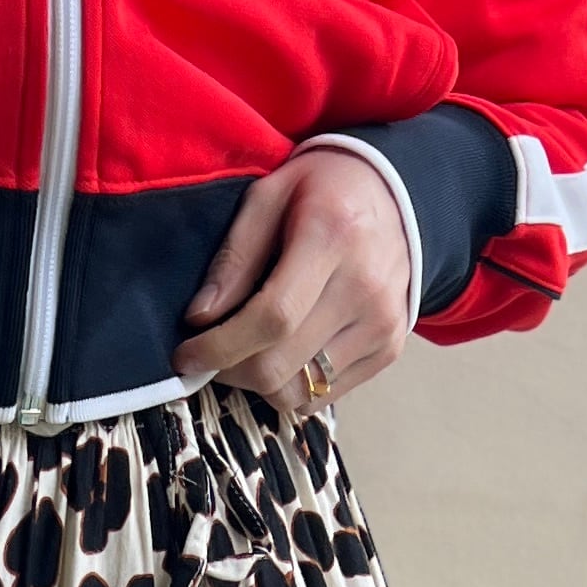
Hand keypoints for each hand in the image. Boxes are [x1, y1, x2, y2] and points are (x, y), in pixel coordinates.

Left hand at [173, 146, 409, 416]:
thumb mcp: (268, 197)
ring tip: (246, 352)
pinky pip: (324, 396)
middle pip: (281, 365)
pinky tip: (282, 353)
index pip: (271, 318)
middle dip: (230, 371)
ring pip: (300, 392)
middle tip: (209, 355)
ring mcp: (382, 324)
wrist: (399, 194)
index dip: (221, 347)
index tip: (187, 355)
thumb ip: (234, 258)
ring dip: (258, 383)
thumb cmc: (324, 190)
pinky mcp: (388, 348)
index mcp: (332, 238)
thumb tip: (201, 318)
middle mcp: (365, 288)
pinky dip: (292, 387)